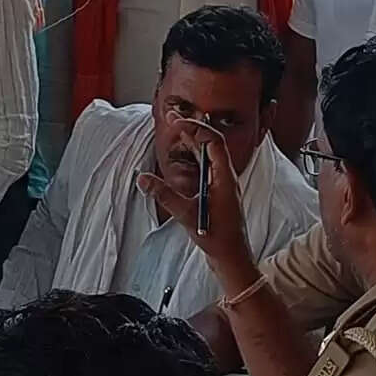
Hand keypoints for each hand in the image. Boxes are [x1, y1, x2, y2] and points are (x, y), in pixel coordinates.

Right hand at [136, 116, 251, 277]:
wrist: (232, 256)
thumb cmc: (217, 238)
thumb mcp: (186, 215)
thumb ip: (165, 195)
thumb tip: (144, 179)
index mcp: (225, 177)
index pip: (214, 142)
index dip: (196, 129)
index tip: (178, 123)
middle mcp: (226, 177)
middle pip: (212, 144)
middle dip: (193, 129)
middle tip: (173, 118)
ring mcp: (223, 184)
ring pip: (209, 154)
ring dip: (193, 141)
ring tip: (176, 129)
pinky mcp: (218, 192)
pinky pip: (207, 166)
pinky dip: (195, 155)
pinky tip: (184, 154)